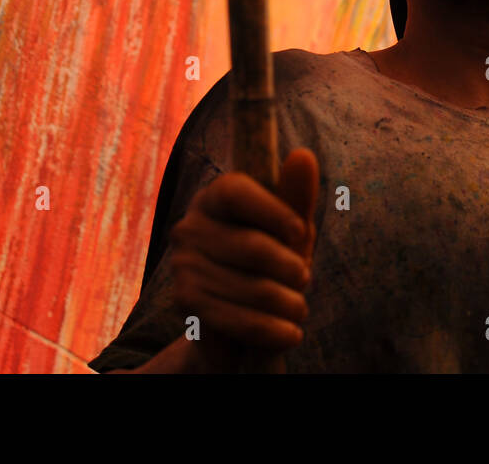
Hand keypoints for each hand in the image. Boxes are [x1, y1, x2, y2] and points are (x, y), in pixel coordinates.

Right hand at [170, 149, 318, 369]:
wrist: (240, 318)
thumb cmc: (271, 261)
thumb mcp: (289, 229)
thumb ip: (296, 195)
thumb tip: (303, 155)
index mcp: (214, 197)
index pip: (235, 190)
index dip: (274, 211)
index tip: (300, 232)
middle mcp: (190, 227)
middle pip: (253, 246)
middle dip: (292, 268)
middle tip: (305, 279)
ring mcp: (184, 266)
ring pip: (253, 287)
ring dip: (290, 304)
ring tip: (298, 308)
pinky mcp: (186, 304)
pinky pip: (241, 319)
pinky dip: (274, 330)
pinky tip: (290, 333)